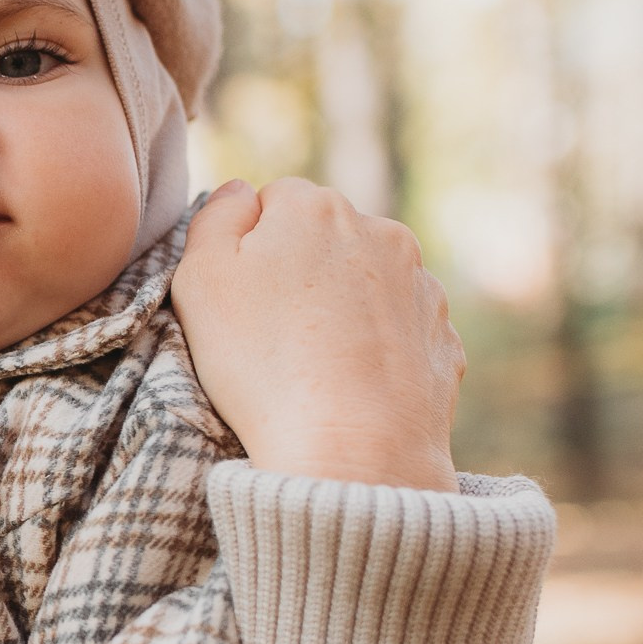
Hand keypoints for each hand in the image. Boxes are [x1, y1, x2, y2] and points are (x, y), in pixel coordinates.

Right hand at [172, 177, 463, 491]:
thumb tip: (243, 193)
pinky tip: (349, 389)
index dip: (247, 252)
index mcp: (315, 207)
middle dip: (300, 274)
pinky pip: (398, 332)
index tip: (238, 301)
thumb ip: (214, 218)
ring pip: (366, 283)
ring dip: (342, 310)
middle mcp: (379, 232)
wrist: (352, 450)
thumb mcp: (199, 280)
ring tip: (311, 368)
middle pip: (324, 240)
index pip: (272, 203)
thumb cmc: (262, 363)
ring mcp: (420, 285)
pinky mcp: (443, 338)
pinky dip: (376, 351)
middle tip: (270, 337)